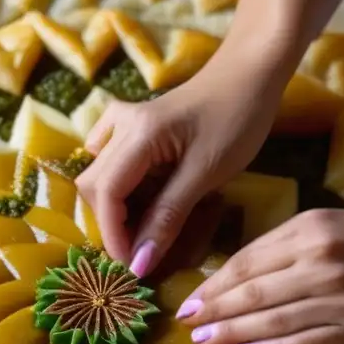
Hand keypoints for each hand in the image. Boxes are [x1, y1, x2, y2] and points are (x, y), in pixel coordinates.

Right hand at [75, 41, 289, 275]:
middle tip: (144, 253)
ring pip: (99, 178)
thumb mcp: (206, 173)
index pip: (106, 194)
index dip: (113, 236)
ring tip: (150, 232)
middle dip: (113, 226)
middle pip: (95, 188)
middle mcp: (119, 126)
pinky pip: (108, 163)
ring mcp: (120, 123)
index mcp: (138, 134)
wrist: (249, 75)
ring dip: (118, 211)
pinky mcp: (128, 125)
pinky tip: (142, 199)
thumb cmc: (236, 119)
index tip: (132, 268)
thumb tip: (139, 263)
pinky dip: (121, 190)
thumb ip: (168, 218)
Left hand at [176, 208, 343, 343]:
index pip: (248, 260)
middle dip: (214, 311)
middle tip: (186, 325)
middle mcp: (321, 263)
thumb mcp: (330, 224)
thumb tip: (234, 274)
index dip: (214, 284)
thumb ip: (285, 244)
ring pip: (271, 321)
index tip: (189, 298)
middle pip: (253, 292)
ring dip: (231, 334)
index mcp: (311, 230)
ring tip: (204, 342)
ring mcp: (337, 300)